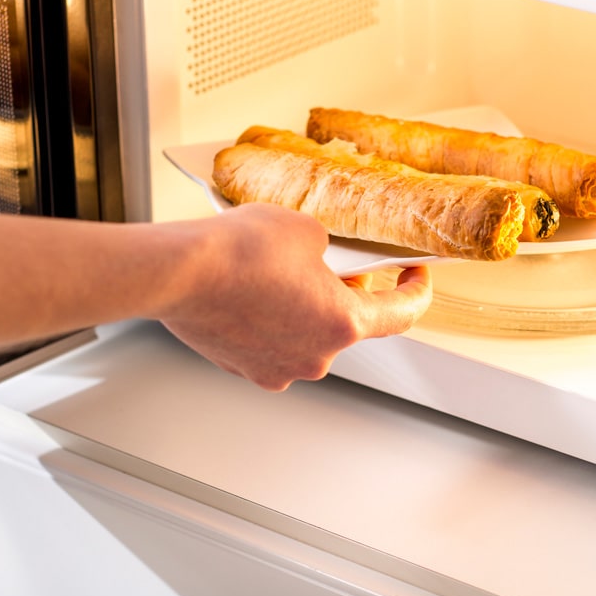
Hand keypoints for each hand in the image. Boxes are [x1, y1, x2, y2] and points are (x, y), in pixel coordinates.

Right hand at [157, 203, 432, 391]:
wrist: (179, 272)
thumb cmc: (239, 251)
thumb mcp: (306, 228)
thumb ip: (328, 249)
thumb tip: (318, 259)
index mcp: (343, 323)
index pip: (402, 314)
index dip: (416, 291)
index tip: (415, 276)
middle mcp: (315, 356)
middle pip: (346, 323)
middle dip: (344, 292)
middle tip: (330, 261)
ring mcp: (277, 367)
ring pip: (306, 335)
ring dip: (304, 307)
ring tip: (278, 271)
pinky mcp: (243, 367)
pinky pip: (271, 342)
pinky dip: (270, 320)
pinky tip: (251, 290)